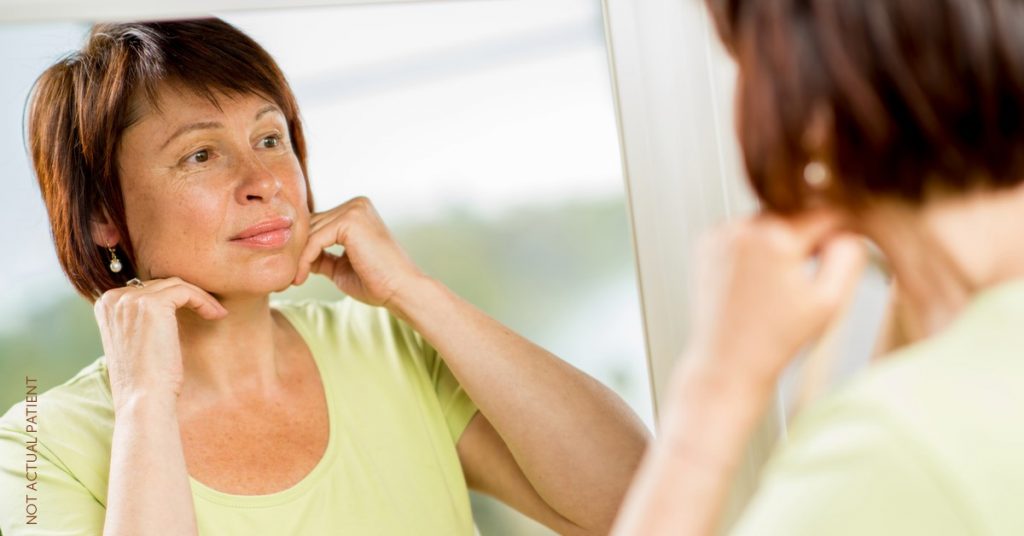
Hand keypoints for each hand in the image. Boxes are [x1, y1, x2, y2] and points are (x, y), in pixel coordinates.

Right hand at [94, 277, 226, 410]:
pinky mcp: (153, 305)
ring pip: (176, 285)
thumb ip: (140, 318)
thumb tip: (167, 305)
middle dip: (188, 296)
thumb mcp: (135, 340)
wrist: (143, 398)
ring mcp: (131, 300)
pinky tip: (216, 315)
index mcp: (105, 305)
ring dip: (200, 297)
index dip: (173, 298)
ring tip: (216, 313)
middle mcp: (113, 298)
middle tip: (211, 310)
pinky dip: (204, 300)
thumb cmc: (143, 378)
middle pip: (161, 284)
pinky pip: (185, 291)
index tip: (194, 309)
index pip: (146, 288)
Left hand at [292, 196, 423, 308]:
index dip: (302, 248)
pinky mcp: (350, 220)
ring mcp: (354, 209)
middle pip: (311, 225)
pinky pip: (315, 239)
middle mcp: (356, 205)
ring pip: (310, 232)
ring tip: (292, 280)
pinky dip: (304, 260)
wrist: (401, 291)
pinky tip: (300, 278)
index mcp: (356, 211)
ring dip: (297, 258)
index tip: (291, 273)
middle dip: (296, 252)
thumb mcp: (340, 267)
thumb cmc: (377, 282)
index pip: (317, 224)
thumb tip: (297, 256)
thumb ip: (321, 256)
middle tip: (285, 278)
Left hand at [682, 211, 866, 391]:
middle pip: (795, 214)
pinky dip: (756, 247)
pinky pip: (745, 231)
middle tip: (803, 279)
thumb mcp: (830, 301)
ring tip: (777, 285)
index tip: (839, 257)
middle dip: (807, 238)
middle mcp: (743, 227)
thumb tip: (849, 225)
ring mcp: (720, 233)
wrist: (727, 362)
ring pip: (769, 220)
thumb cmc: (777, 339)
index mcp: (775, 237)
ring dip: (780, 241)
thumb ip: (849, 254)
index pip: (826, 212)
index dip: (840, 234)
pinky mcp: (706, 243)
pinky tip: (756, 281)